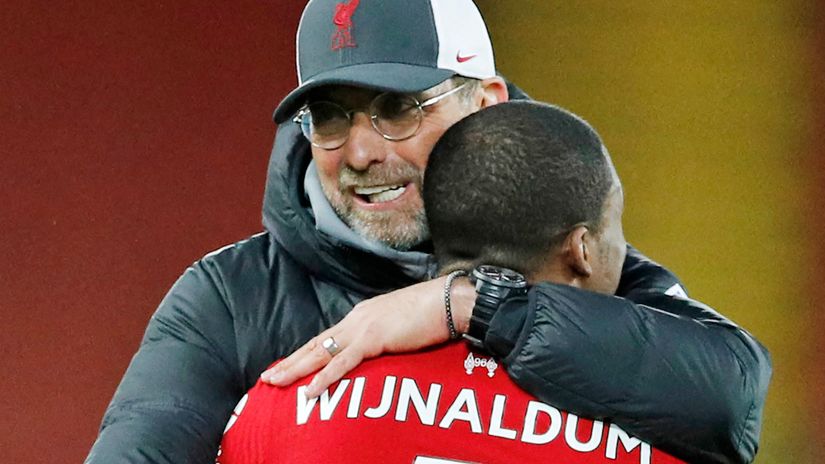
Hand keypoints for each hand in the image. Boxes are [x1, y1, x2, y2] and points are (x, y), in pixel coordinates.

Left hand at [260, 275, 474, 397]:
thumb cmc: (433, 312)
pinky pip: (343, 363)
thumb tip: (383, 348)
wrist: (449, 301)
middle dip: (291, 360)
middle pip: (317, 343)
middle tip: (269, 376)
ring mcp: (363, 328)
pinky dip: (325, 377)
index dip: (307, 352)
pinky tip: (309, 390)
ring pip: (321, 351)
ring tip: (275, 381)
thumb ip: (387, 335)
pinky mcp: (374, 338)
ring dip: (296, 368)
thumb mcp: (402, 324)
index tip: (289, 363)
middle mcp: (356, 319)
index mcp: (363, 316)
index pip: (328, 337)